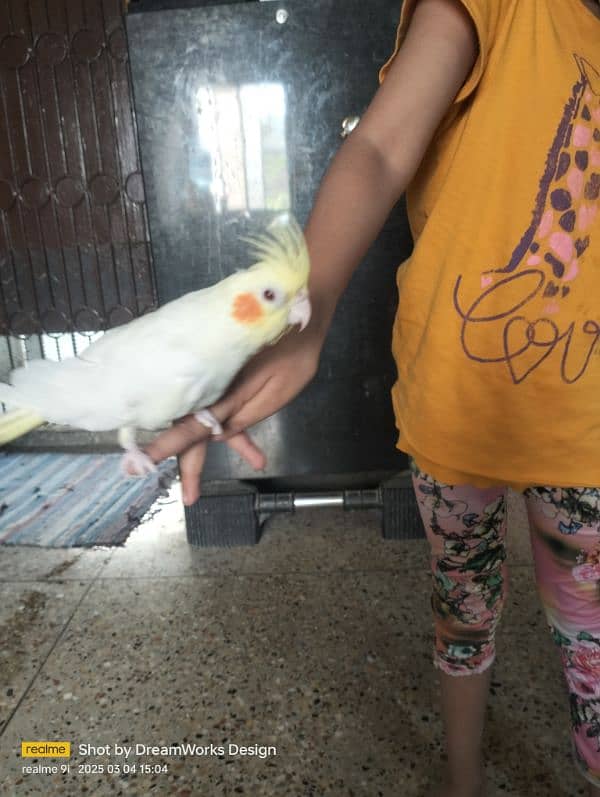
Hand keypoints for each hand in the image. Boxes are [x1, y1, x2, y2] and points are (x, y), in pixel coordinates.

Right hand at [143, 328, 321, 504]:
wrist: (300, 309)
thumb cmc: (295, 349)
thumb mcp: (279, 389)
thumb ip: (246, 415)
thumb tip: (217, 436)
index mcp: (220, 392)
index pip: (186, 426)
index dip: (164, 448)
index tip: (139, 465)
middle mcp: (212, 388)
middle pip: (189, 429)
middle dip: (188, 464)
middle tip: (187, 497)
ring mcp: (220, 384)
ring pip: (205, 424)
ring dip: (207, 455)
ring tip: (197, 492)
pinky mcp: (231, 379)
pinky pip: (226, 411)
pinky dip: (238, 435)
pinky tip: (256, 458)